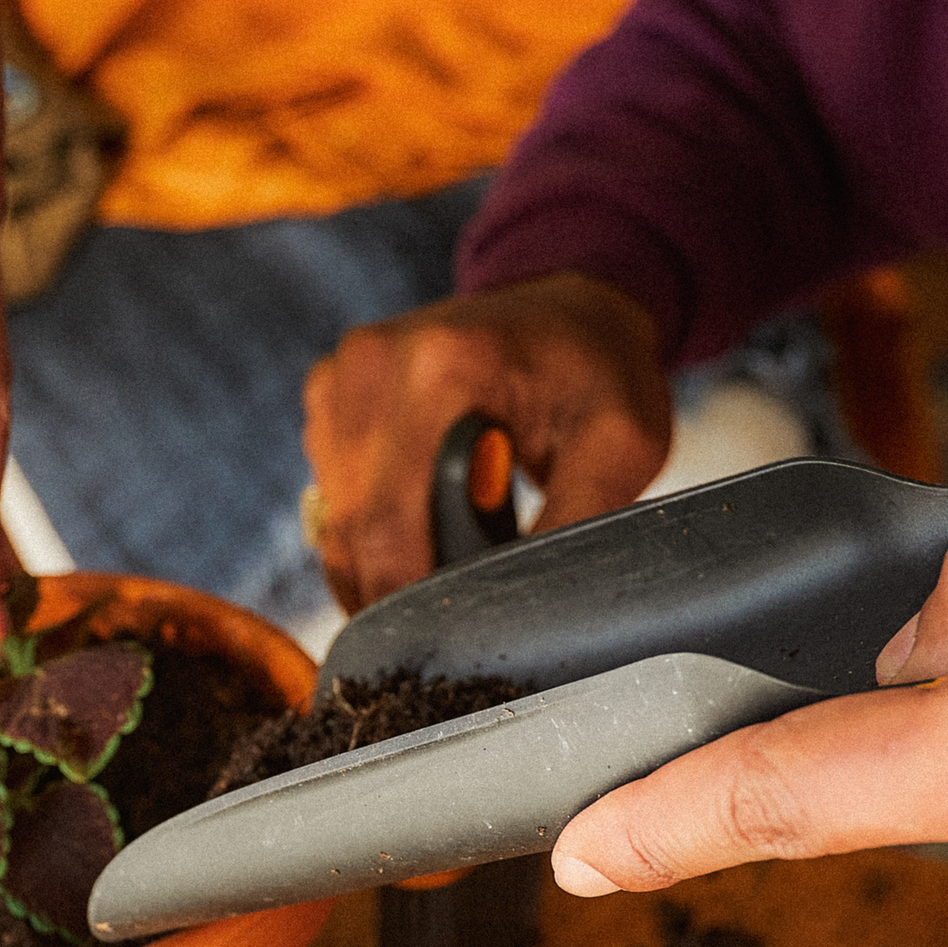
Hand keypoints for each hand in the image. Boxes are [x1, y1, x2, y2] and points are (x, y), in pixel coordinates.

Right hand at [301, 271, 671, 611]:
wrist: (566, 302)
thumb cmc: (600, 372)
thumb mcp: (621, 448)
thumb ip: (573, 525)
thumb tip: (522, 611)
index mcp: (443, 368)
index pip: (391, 527)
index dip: (409, 602)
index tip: (443, 644)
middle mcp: (373, 365)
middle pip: (352, 533)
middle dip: (392, 592)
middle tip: (448, 622)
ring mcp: (340, 376)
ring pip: (333, 524)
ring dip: (379, 561)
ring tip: (444, 558)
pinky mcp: (327, 392)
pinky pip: (329, 497)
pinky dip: (367, 527)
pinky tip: (421, 518)